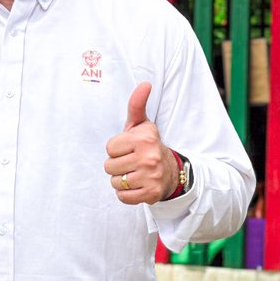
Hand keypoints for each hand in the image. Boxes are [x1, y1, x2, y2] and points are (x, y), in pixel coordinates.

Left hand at [104, 82, 177, 204]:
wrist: (170, 171)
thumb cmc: (148, 146)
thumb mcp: (142, 124)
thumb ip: (137, 104)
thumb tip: (145, 84)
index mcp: (144, 138)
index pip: (109, 148)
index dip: (116, 149)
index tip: (129, 148)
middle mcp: (149, 157)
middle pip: (109, 166)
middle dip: (117, 165)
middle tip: (131, 162)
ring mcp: (151, 177)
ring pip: (115, 182)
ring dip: (121, 180)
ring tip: (134, 173)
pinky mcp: (151, 194)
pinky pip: (123, 197)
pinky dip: (126, 193)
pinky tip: (137, 185)